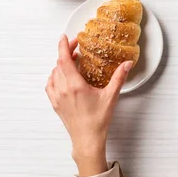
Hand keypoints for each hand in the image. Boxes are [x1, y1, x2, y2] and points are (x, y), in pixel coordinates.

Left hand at [45, 35, 131, 176]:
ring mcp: (57, 97)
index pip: (64, 60)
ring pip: (53, 74)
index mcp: (75, 86)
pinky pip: (50, 85)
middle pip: (58, 64)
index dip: (63, 46)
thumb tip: (127, 64)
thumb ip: (119, 78)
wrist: (87, 139)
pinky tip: (63, 77)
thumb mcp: (111, 96)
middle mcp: (62, 89)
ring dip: (61, 65)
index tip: (65, 37)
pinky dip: (55, 76)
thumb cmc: (98, 120)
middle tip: (76, 48)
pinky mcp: (55, 103)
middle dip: (65, 53)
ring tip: (72, 61)